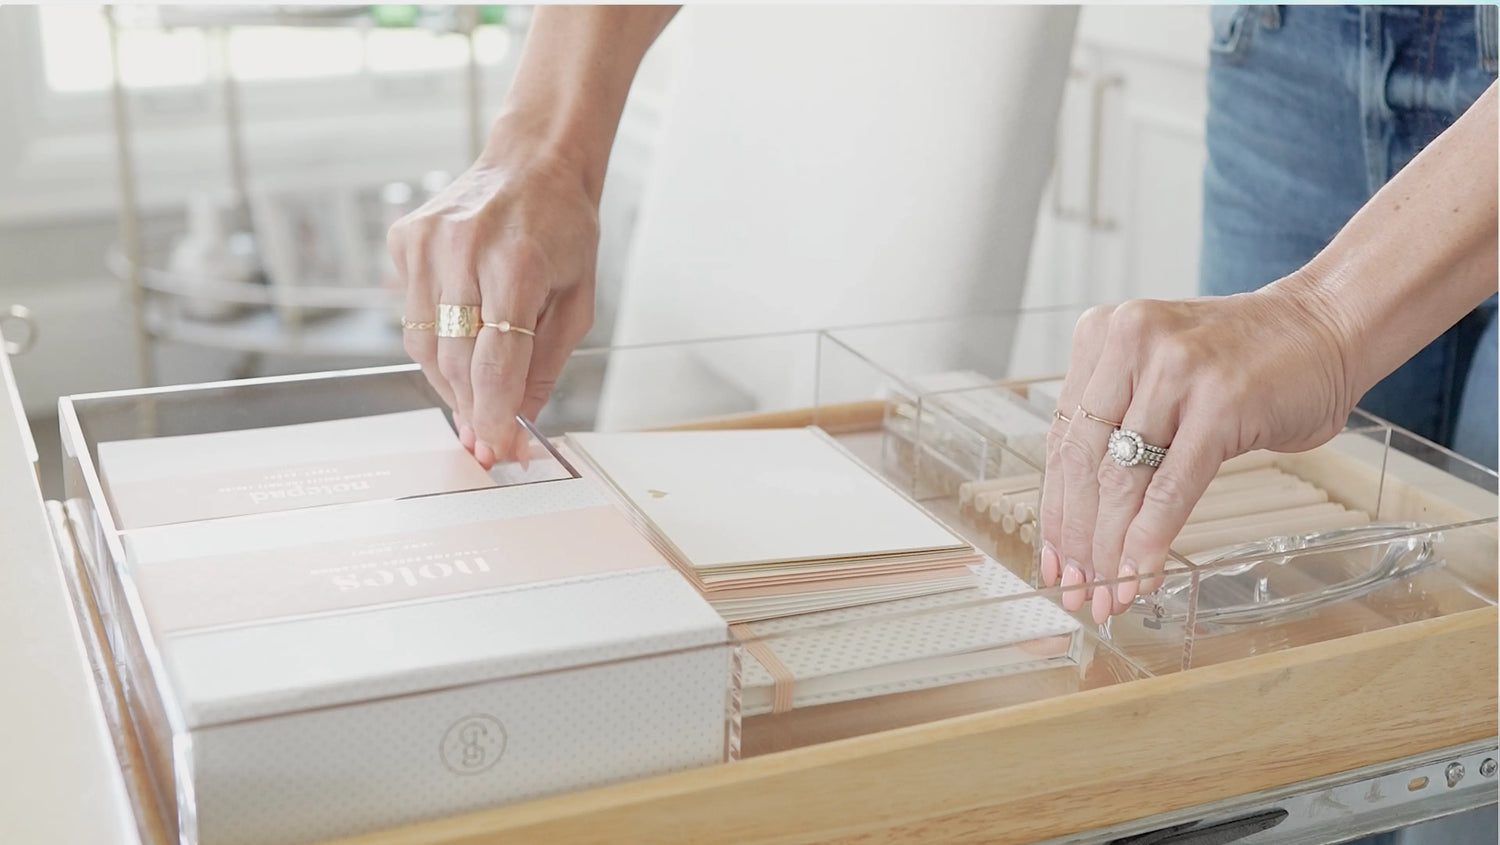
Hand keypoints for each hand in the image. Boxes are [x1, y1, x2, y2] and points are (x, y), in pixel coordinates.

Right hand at [387, 125, 598, 468]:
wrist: (533, 163)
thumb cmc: (563, 230)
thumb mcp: (577, 299)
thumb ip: (546, 363)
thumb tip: (518, 421)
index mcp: (518, 263)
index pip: (496, 364)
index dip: (496, 417)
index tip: (499, 450)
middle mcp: (464, 249)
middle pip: (455, 362)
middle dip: (473, 409)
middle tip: (488, 436)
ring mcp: (427, 242)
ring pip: (425, 346)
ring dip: (450, 383)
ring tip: (476, 397)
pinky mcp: (405, 239)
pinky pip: (413, 316)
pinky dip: (435, 341)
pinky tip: (461, 336)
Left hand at [1037, 284, 1355, 622]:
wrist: (1324, 326)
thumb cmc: (1242, 361)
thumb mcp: (1158, 375)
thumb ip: (1118, 423)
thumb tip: (1081, 518)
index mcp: (1102, 334)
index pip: (1062, 439)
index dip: (1055, 509)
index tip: (1051, 560)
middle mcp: (1130, 342)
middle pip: (1083, 462)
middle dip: (1078, 539)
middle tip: (1076, 590)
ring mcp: (1176, 369)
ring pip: (1123, 479)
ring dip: (1111, 549)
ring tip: (1109, 594)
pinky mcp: (1221, 402)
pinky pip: (1173, 487)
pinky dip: (1152, 538)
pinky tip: (1142, 574)